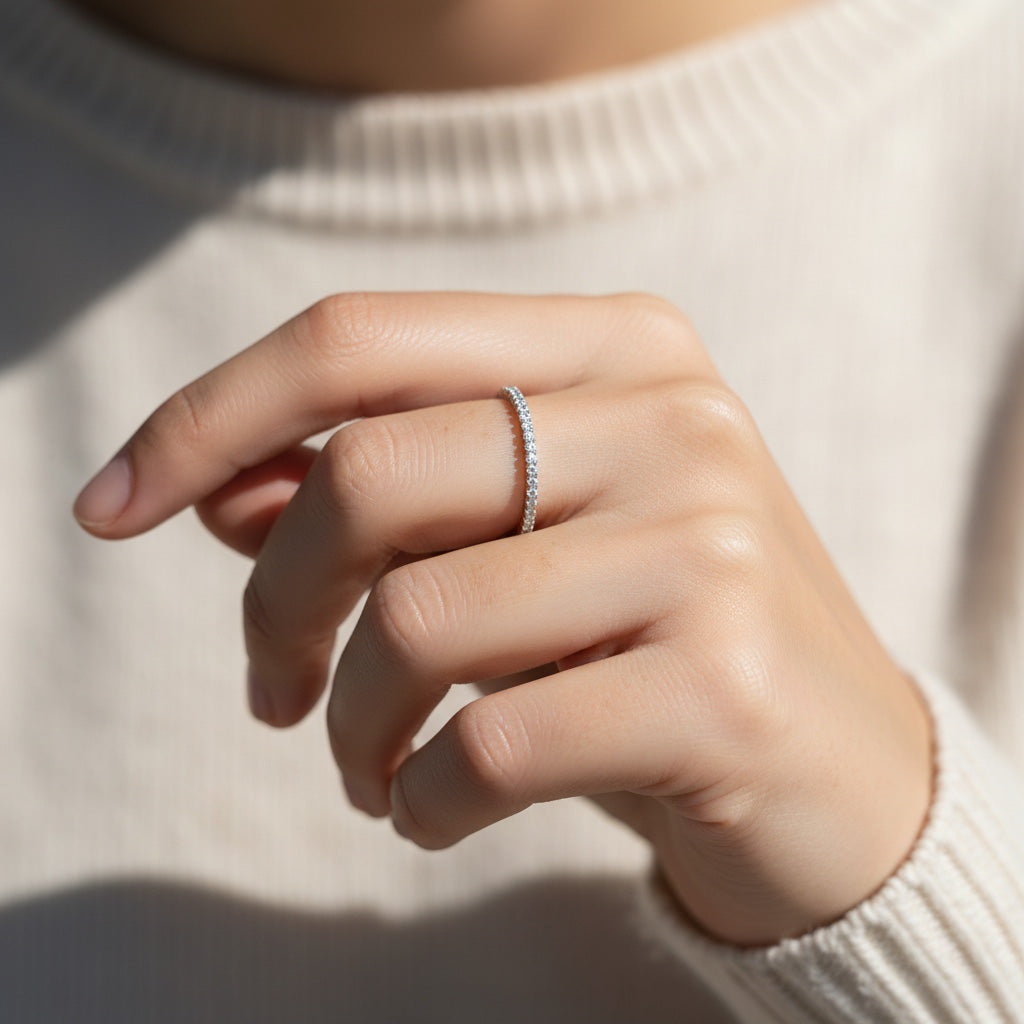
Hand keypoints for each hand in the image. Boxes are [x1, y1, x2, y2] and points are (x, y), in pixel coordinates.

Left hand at [72, 291, 931, 945]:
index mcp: (619, 347)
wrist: (845, 765)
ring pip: (418, 621)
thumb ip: (385, 496)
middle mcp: (672, 418)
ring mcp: (709, 544)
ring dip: (352, 723)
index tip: (110, 506)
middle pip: (368, 478)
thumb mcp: (522, 540)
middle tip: (272, 688)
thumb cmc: (657, 637)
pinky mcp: (724, 684)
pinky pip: (490, 744)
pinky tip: (435, 809)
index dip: (207, 415)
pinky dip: (423, 798)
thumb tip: (222, 488)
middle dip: (274, 602)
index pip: (357, 341)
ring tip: (369, 765)